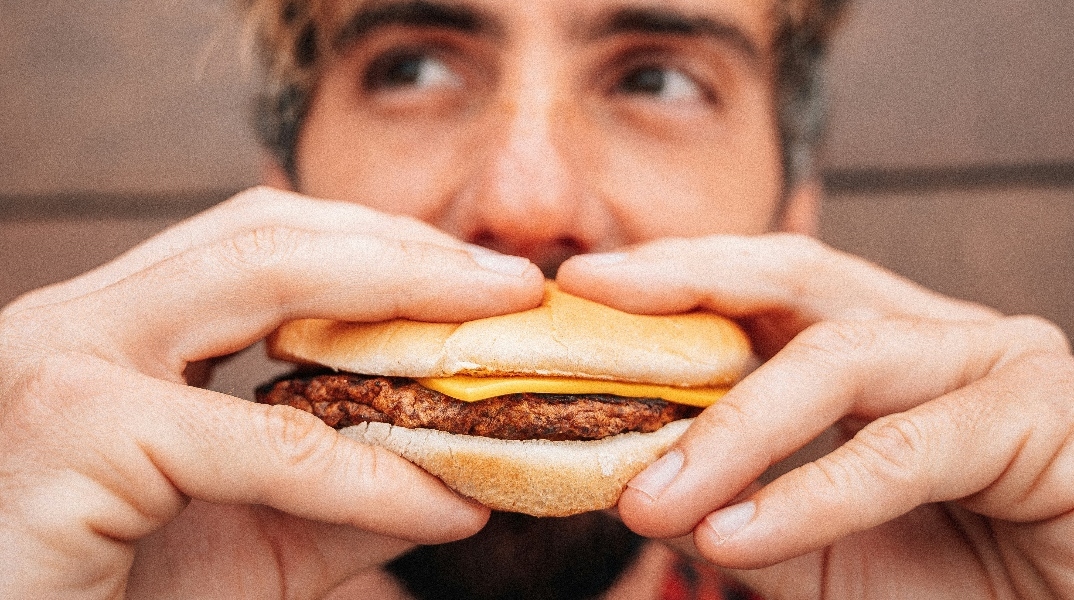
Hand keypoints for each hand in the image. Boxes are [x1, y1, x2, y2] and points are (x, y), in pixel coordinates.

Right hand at [0, 187, 544, 597]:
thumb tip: (462, 467)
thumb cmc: (122, 599)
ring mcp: (62, 362)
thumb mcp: (257, 535)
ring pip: (262, 282)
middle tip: (516, 284)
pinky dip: (368, 474)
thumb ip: (349, 490)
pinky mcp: (72, 433)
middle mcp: (77, 317)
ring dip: (403, 300)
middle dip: (409, 251)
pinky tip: (445, 505)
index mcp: (115, 324)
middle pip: (269, 234)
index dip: (384, 246)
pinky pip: (263, 441)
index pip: (264, 240)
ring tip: (500, 335)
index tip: (487, 277)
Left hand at [558, 233, 1073, 598]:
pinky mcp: (1041, 414)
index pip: (766, 286)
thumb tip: (635, 486)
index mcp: (884, 344)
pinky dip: (811, 496)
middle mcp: (936, 333)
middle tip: (589, 300)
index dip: (676, 276)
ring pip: (837, 360)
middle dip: (685, 285)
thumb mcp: (821, 552)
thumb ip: (741, 512)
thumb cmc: (959, 585)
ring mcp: (995, 359)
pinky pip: (900, 450)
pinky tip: (738, 537)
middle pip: (795, 277)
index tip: (581, 285)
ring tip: (649, 498)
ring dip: (731, 432)